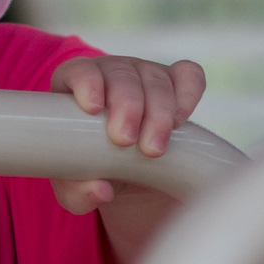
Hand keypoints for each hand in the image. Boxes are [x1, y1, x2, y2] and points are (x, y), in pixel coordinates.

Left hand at [49, 53, 205, 214]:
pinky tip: (179, 121)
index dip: (86, 83)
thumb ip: (78, 193)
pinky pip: (188, 76)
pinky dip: (188, 94)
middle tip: (126, 141)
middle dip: (127, 106)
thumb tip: (101, 191)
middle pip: (121, 75)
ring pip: (155, 78)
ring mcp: (144, 74)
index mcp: (75, 88)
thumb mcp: (76, 188)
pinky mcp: (176, 81)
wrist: (125, 172)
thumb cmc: (90, 169)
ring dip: (158, 112)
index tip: (93, 109)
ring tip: (154, 148)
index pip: (78, 71)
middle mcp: (110, 74)